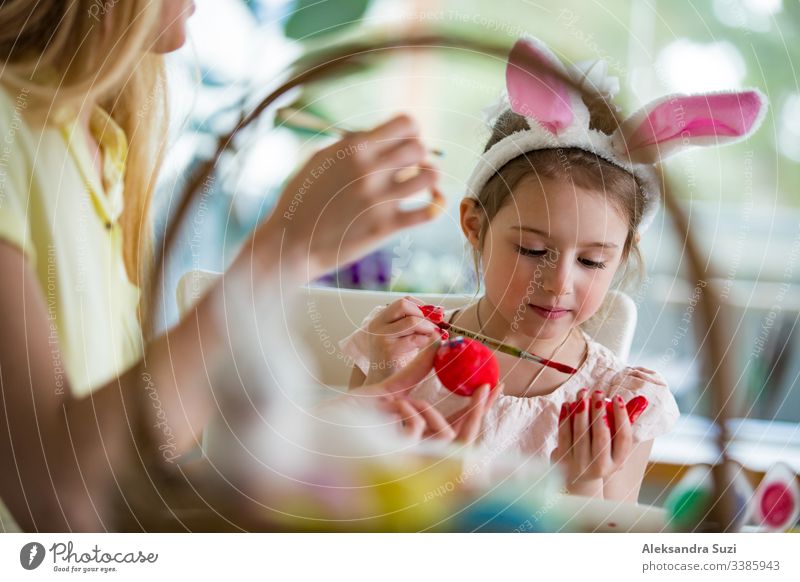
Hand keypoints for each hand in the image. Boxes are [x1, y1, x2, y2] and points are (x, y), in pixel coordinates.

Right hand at [255, 114, 441, 280]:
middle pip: (420, 148)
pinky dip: (436, 205)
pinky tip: (431, 204)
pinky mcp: (386, 227)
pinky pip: (429, 211)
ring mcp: (380, 199)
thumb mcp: (320, 160)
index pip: (406, 123)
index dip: (410, 131)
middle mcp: (369, 170)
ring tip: (420, 184)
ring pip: (431, 176)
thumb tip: (378, 135)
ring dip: (430, 178)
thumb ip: (350, 144)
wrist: (291, 243)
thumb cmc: (301, 200)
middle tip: (409, 166)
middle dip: (419, 154)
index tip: (402, 143)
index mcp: (354, 148)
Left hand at [352, 341, 503, 443]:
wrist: (324, 426)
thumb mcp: (390, 390)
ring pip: (445, 433)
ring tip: (400, 403)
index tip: (496, 384)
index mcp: (420, 438)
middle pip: (464, 437)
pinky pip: (421, 428)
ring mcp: (412, 458)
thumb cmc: (353, 414)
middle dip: (480, 410)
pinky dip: (410, 413)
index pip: (459, 424)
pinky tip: (394, 409)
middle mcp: (420, 452)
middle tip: (488, 385)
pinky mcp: (402, 457)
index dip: (480, 407)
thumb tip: (438, 344)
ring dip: (427, 411)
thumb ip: (416, 372)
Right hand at [364, 296, 440, 383]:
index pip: (403, 301)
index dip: (422, 306)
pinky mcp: (389, 350)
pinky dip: (427, 341)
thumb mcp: (403, 337)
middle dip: (424, 314)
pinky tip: (429, 347)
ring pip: (412, 321)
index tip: (435, 316)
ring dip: (429, 328)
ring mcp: (381, 337)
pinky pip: (415, 339)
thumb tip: (440, 311)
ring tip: (434, 337)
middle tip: (436, 326)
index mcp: (380, 319)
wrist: (382, 385)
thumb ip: (415, 324)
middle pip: (404, 304)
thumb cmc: (397, 361)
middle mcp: (377, 325)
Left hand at [551, 389, 633, 493]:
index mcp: (617, 461)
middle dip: (600, 411)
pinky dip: (565, 417)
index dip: (622, 416)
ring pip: (581, 433)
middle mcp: (600, 466)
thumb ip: (622, 424)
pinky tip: (567, 404)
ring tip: (582, 393)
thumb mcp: (614, 445)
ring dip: (581, 410)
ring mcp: (580, 464)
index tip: (617, 397)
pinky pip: (564, 435)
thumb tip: (639, 400)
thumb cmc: (600, 452)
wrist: (576, 477)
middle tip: (598, 393)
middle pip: (602, 435)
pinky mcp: (563, 460)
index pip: (623, 438)